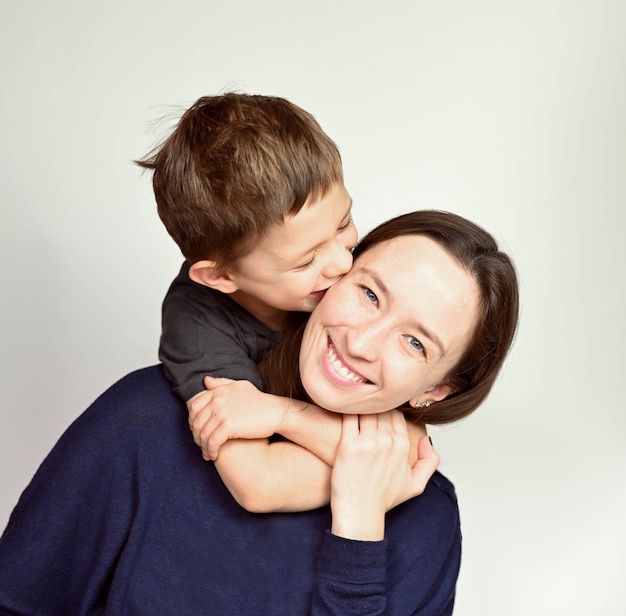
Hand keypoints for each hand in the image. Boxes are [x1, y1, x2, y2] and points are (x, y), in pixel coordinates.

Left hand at [187, 377, 289, 460]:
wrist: (275, 412)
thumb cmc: (259, 400)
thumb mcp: (240, 386)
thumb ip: (221, 383)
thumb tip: (206, 381)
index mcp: (218, 391)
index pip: (194, 407)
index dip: (193, 421)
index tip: (197, 430)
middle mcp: (217, 400)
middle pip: (196, 422)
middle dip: (197, 436)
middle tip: (202, 445)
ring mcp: (222, 412)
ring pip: (203, 434)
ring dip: (203, 446)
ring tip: (208, 453)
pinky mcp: (228, 426)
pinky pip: (212, 442)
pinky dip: (210, 451)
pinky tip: (214, 456)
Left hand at [329, 411, 438, 540]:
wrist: (360, 514)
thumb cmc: (383, 500)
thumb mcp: (416, 485)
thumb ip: (429, 461)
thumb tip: (426, 440)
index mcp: (402, 446)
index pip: (396, 413)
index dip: (386, 408)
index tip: (375, 409)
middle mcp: (387, 441)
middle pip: (380, 408)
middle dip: (372, 403)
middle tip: (361, 403)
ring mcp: (367, 442)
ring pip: (365, 409)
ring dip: (358, 404)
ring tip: (350, 403)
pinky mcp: (347, 445)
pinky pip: (347, 417)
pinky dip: (344, 409)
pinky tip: (339, 408)